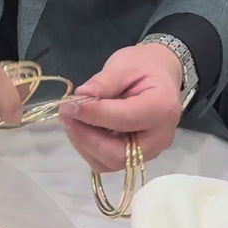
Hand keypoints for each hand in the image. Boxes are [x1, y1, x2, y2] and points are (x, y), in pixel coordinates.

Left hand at [59, 42, 182, 177]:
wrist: (159, 76)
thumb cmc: (144, 66)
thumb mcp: (125, 64)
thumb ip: (104, 82)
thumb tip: (81, 97)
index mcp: (162, 108)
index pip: (125, 119)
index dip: (94, 114)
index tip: (69, 105)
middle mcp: (159, 137)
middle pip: (118, 154)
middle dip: (86, 138)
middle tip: (66, 115)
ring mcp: (149, 151)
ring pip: (109, 162)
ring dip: (83, 143)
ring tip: (70, 118)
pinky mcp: (135, 157)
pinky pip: (107, 161)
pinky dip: (88, 147)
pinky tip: (81, 127)